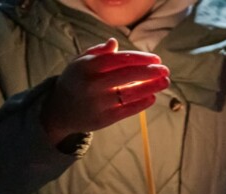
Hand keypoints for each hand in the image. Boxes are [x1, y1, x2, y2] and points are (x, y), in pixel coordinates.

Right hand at [41, 38, 169, 145]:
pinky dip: (142, 103)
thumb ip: (98, 53)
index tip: (156, 59)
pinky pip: (127, 110)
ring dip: (151, 87)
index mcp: (86, 66)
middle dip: (150, 72)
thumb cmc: (76, 81)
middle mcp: (92, 84)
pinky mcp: (104, 119)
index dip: (140, 59)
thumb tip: (115, 43)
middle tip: (166, 70)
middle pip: (127, 76)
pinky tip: (152, 97)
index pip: (119, 60)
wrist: (60, 110)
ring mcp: (98, 103)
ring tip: (165, 83)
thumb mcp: (81, 62)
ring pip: (130, 94)